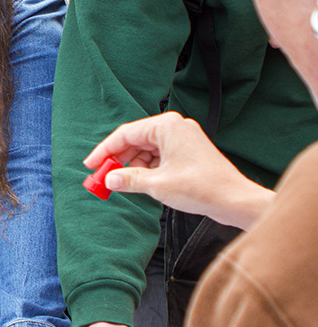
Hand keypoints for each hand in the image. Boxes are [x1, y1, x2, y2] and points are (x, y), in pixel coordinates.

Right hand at [85, 112, 272, 229]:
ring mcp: (182, 139)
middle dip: (117, 160)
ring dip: (132, 166)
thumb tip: (109, 179)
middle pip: (135, 141)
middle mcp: (174, 127)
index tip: (90, 165)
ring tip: (120, 183)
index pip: (125, 134)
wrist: (235, 200)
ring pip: (145, 150)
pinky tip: (138, 182)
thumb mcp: (157, 185)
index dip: (104, 151)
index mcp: (167, 126)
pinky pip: (158, 156)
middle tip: (102, 177)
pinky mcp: (187, 152)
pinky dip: (146, 169)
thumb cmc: (203, 187)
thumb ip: (128, 179)